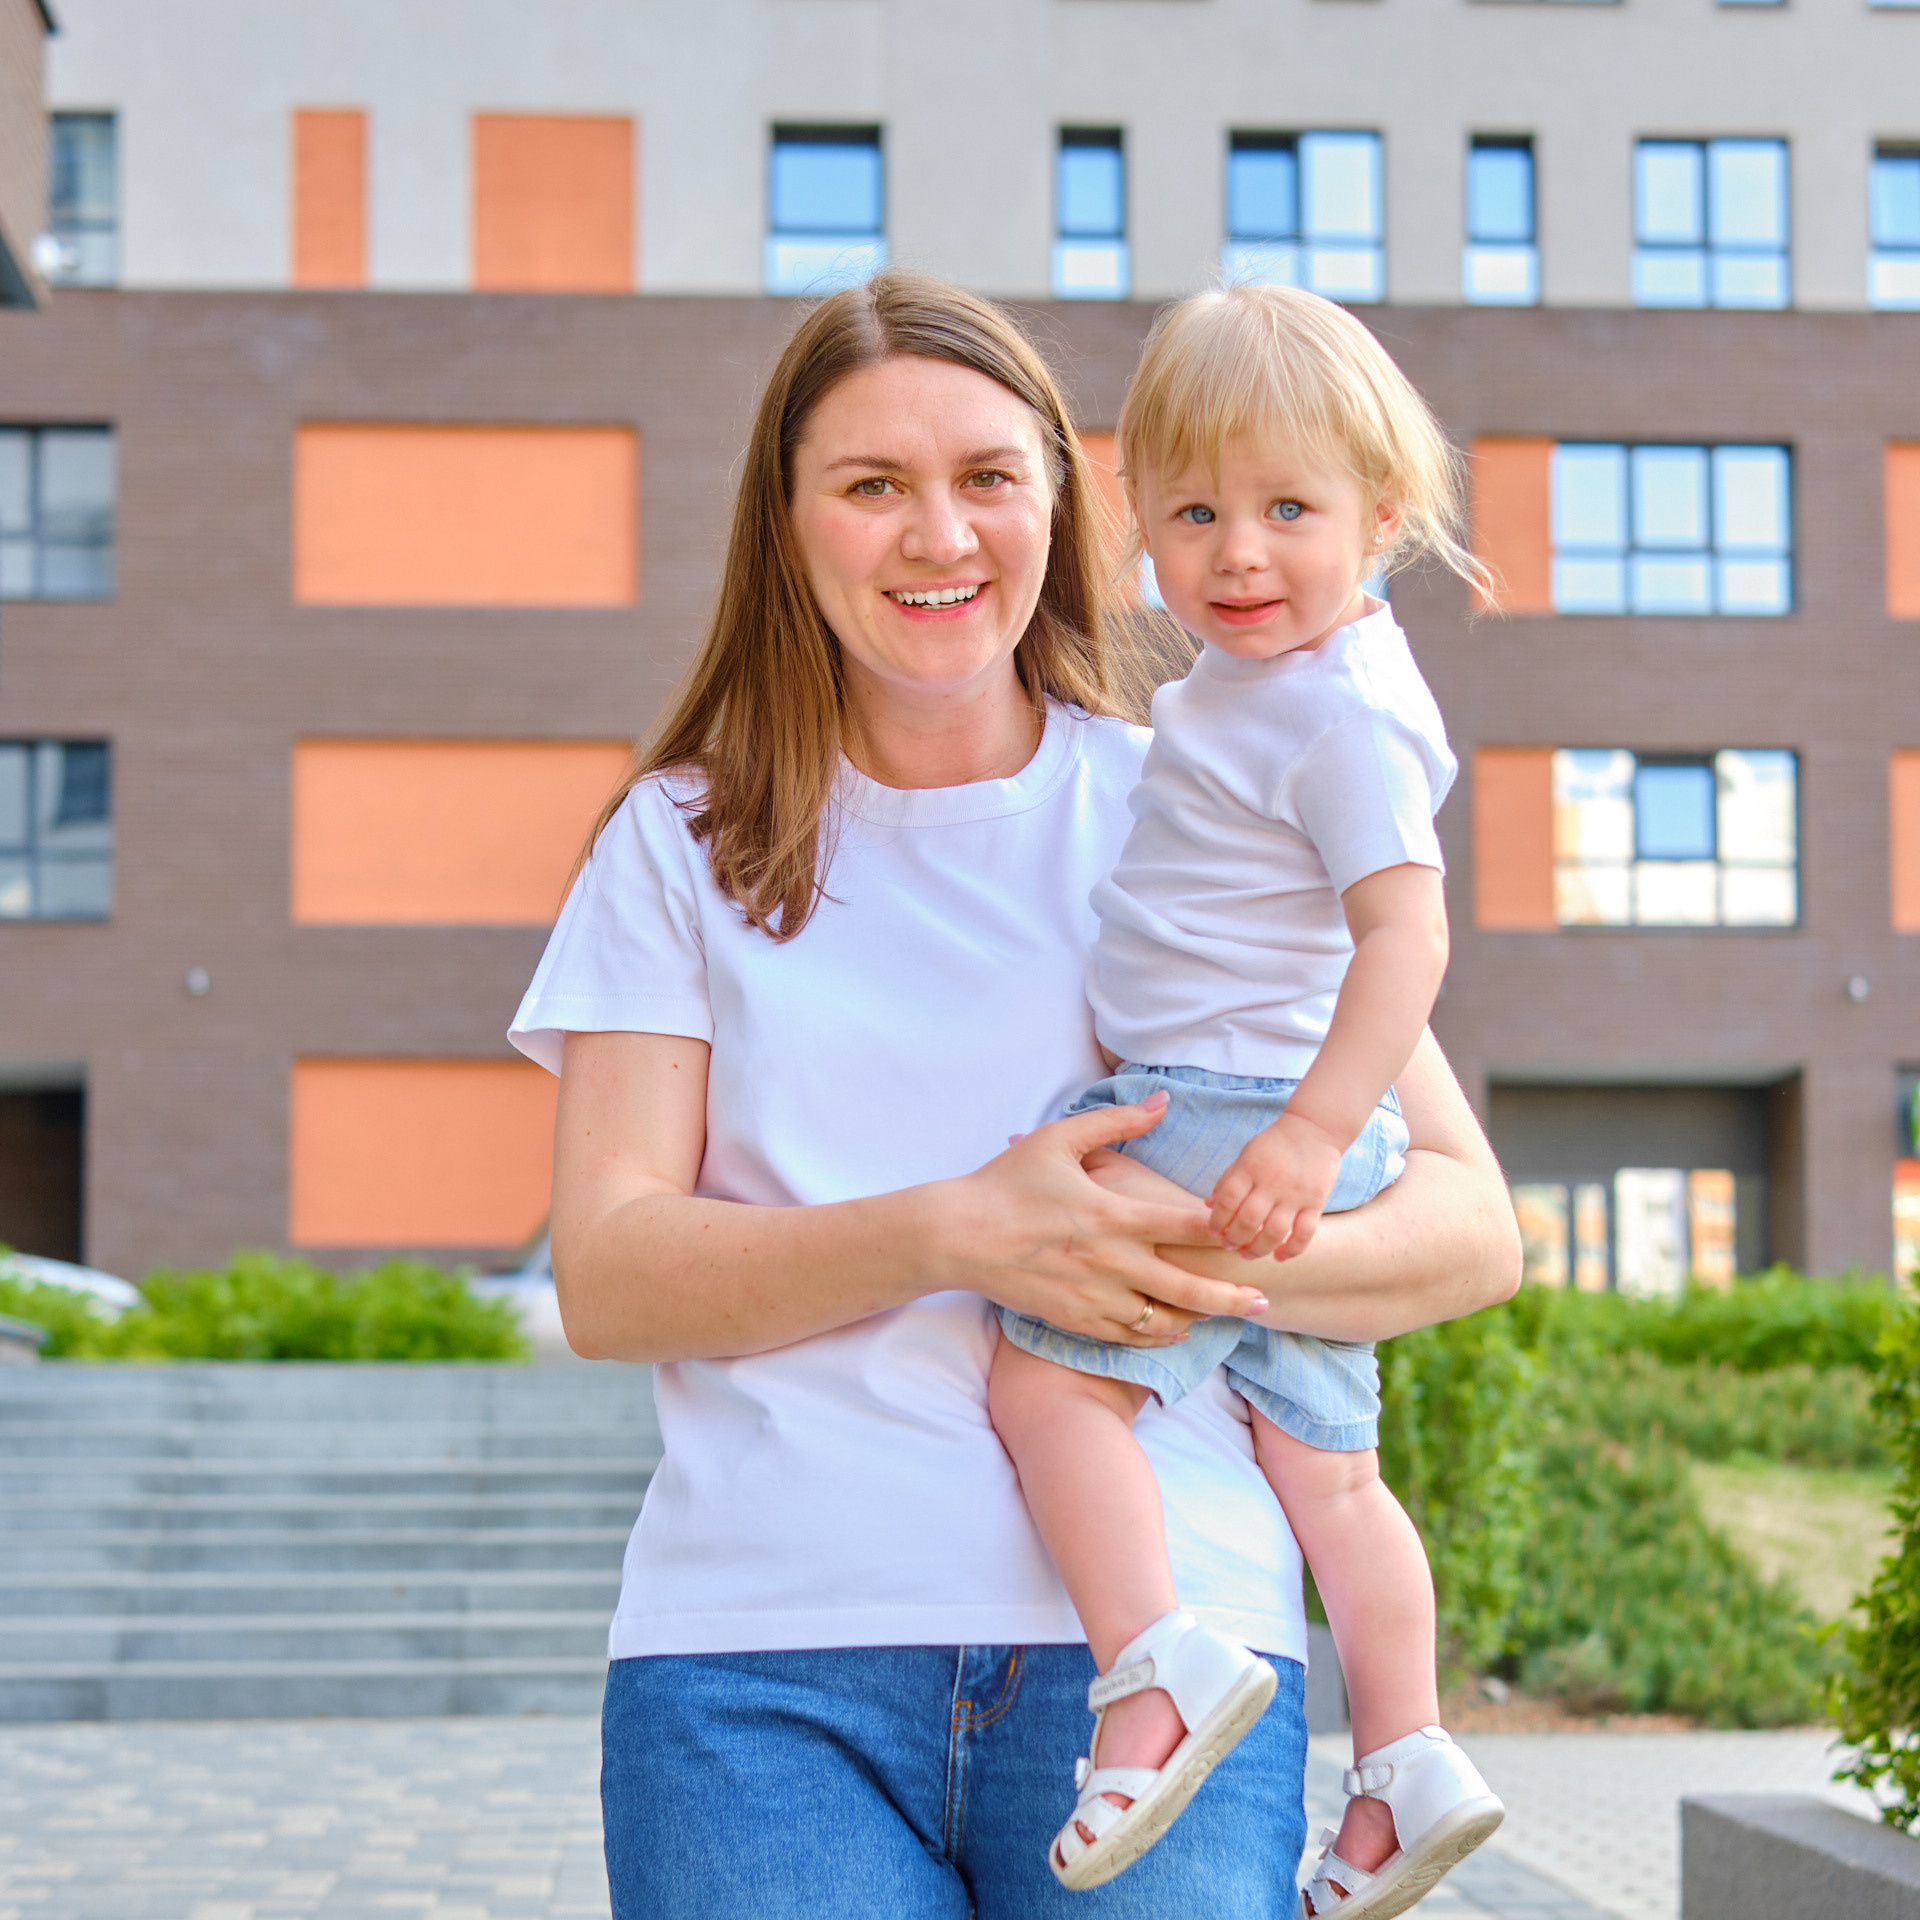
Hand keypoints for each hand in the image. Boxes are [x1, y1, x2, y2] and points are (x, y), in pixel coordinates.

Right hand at [938, 1094, 1271, 1345]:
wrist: (956, 1235)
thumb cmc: (1005, 1183)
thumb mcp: (1059, 1140)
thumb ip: (1116, 1121)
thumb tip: (1162, 1102)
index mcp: (1111, 1215)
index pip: (1185, 1226)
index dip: (1226, 1231)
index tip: (1252, 1234)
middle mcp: (1110, 1262)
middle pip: (1187, 1287)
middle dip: (1232, 1295)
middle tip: (1264, 1298)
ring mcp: (1092, 1296)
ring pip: (1162, 1321)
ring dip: (1199, 1319)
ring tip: (1227, 1316)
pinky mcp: (1073, 1319)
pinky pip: (1127, 1336)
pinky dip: (1157, 1336)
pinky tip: (1176, 1331)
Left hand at [1207, 1111, 1343, 1260]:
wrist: (1314, 1129)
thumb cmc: (1274, 1144)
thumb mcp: (1246, 1154)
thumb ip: (1228, 1179)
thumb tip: (1207, 1205)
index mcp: (1251, 1168)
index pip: (1228, 1200)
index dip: (1217, 1220)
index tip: (1214, 1232)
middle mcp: (1272, 1182)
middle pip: (1249, 1220)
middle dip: (1235, 1239)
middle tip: (1229, 1246)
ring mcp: (1295, 1194)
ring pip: (1275, 1232)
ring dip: (1258, 1249)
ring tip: (1248, 1254)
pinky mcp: (1316, 1202)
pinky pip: (1304, 1233)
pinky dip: (1291, 1250)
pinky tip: (1278, 1257)